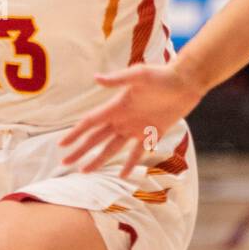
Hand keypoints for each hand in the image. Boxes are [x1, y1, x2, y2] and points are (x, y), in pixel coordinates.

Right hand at [59, 61, 204, 177]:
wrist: (186, 81)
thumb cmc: (162, 74)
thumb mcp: (139, 75)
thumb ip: (118, 79)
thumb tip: (96, 78)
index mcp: (117, 106)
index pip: (90, 123)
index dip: (75, 134)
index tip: (62, 145)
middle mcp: (123, 118)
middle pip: (96, 138)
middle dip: (80, 150)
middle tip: (65, 163)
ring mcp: (137, 127)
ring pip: (112, 147)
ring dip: (98, 159)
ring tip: (85, 171)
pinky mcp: (153, 132)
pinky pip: (138, 152)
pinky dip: (130, 164)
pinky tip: (123, 175)